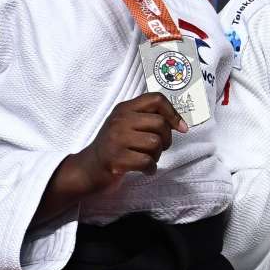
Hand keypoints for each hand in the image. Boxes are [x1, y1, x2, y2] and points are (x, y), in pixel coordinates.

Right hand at [43, 92, 186, 210]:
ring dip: (157, 156)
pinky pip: (147, 161)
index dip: (173, 113)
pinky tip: (144, 170)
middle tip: (158, 148)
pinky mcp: (116, 159)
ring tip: (147, 158)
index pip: (155, 99)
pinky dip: (150, 168)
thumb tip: (180, 124)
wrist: (88, 168)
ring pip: (155, 143)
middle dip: (166, 140)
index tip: (181, 127)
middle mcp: (119, 121)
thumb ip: (148, 118)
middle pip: (160, 124)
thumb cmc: (114, 146)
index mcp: (124, 109)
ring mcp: (116, 139)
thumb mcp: (126, 124)